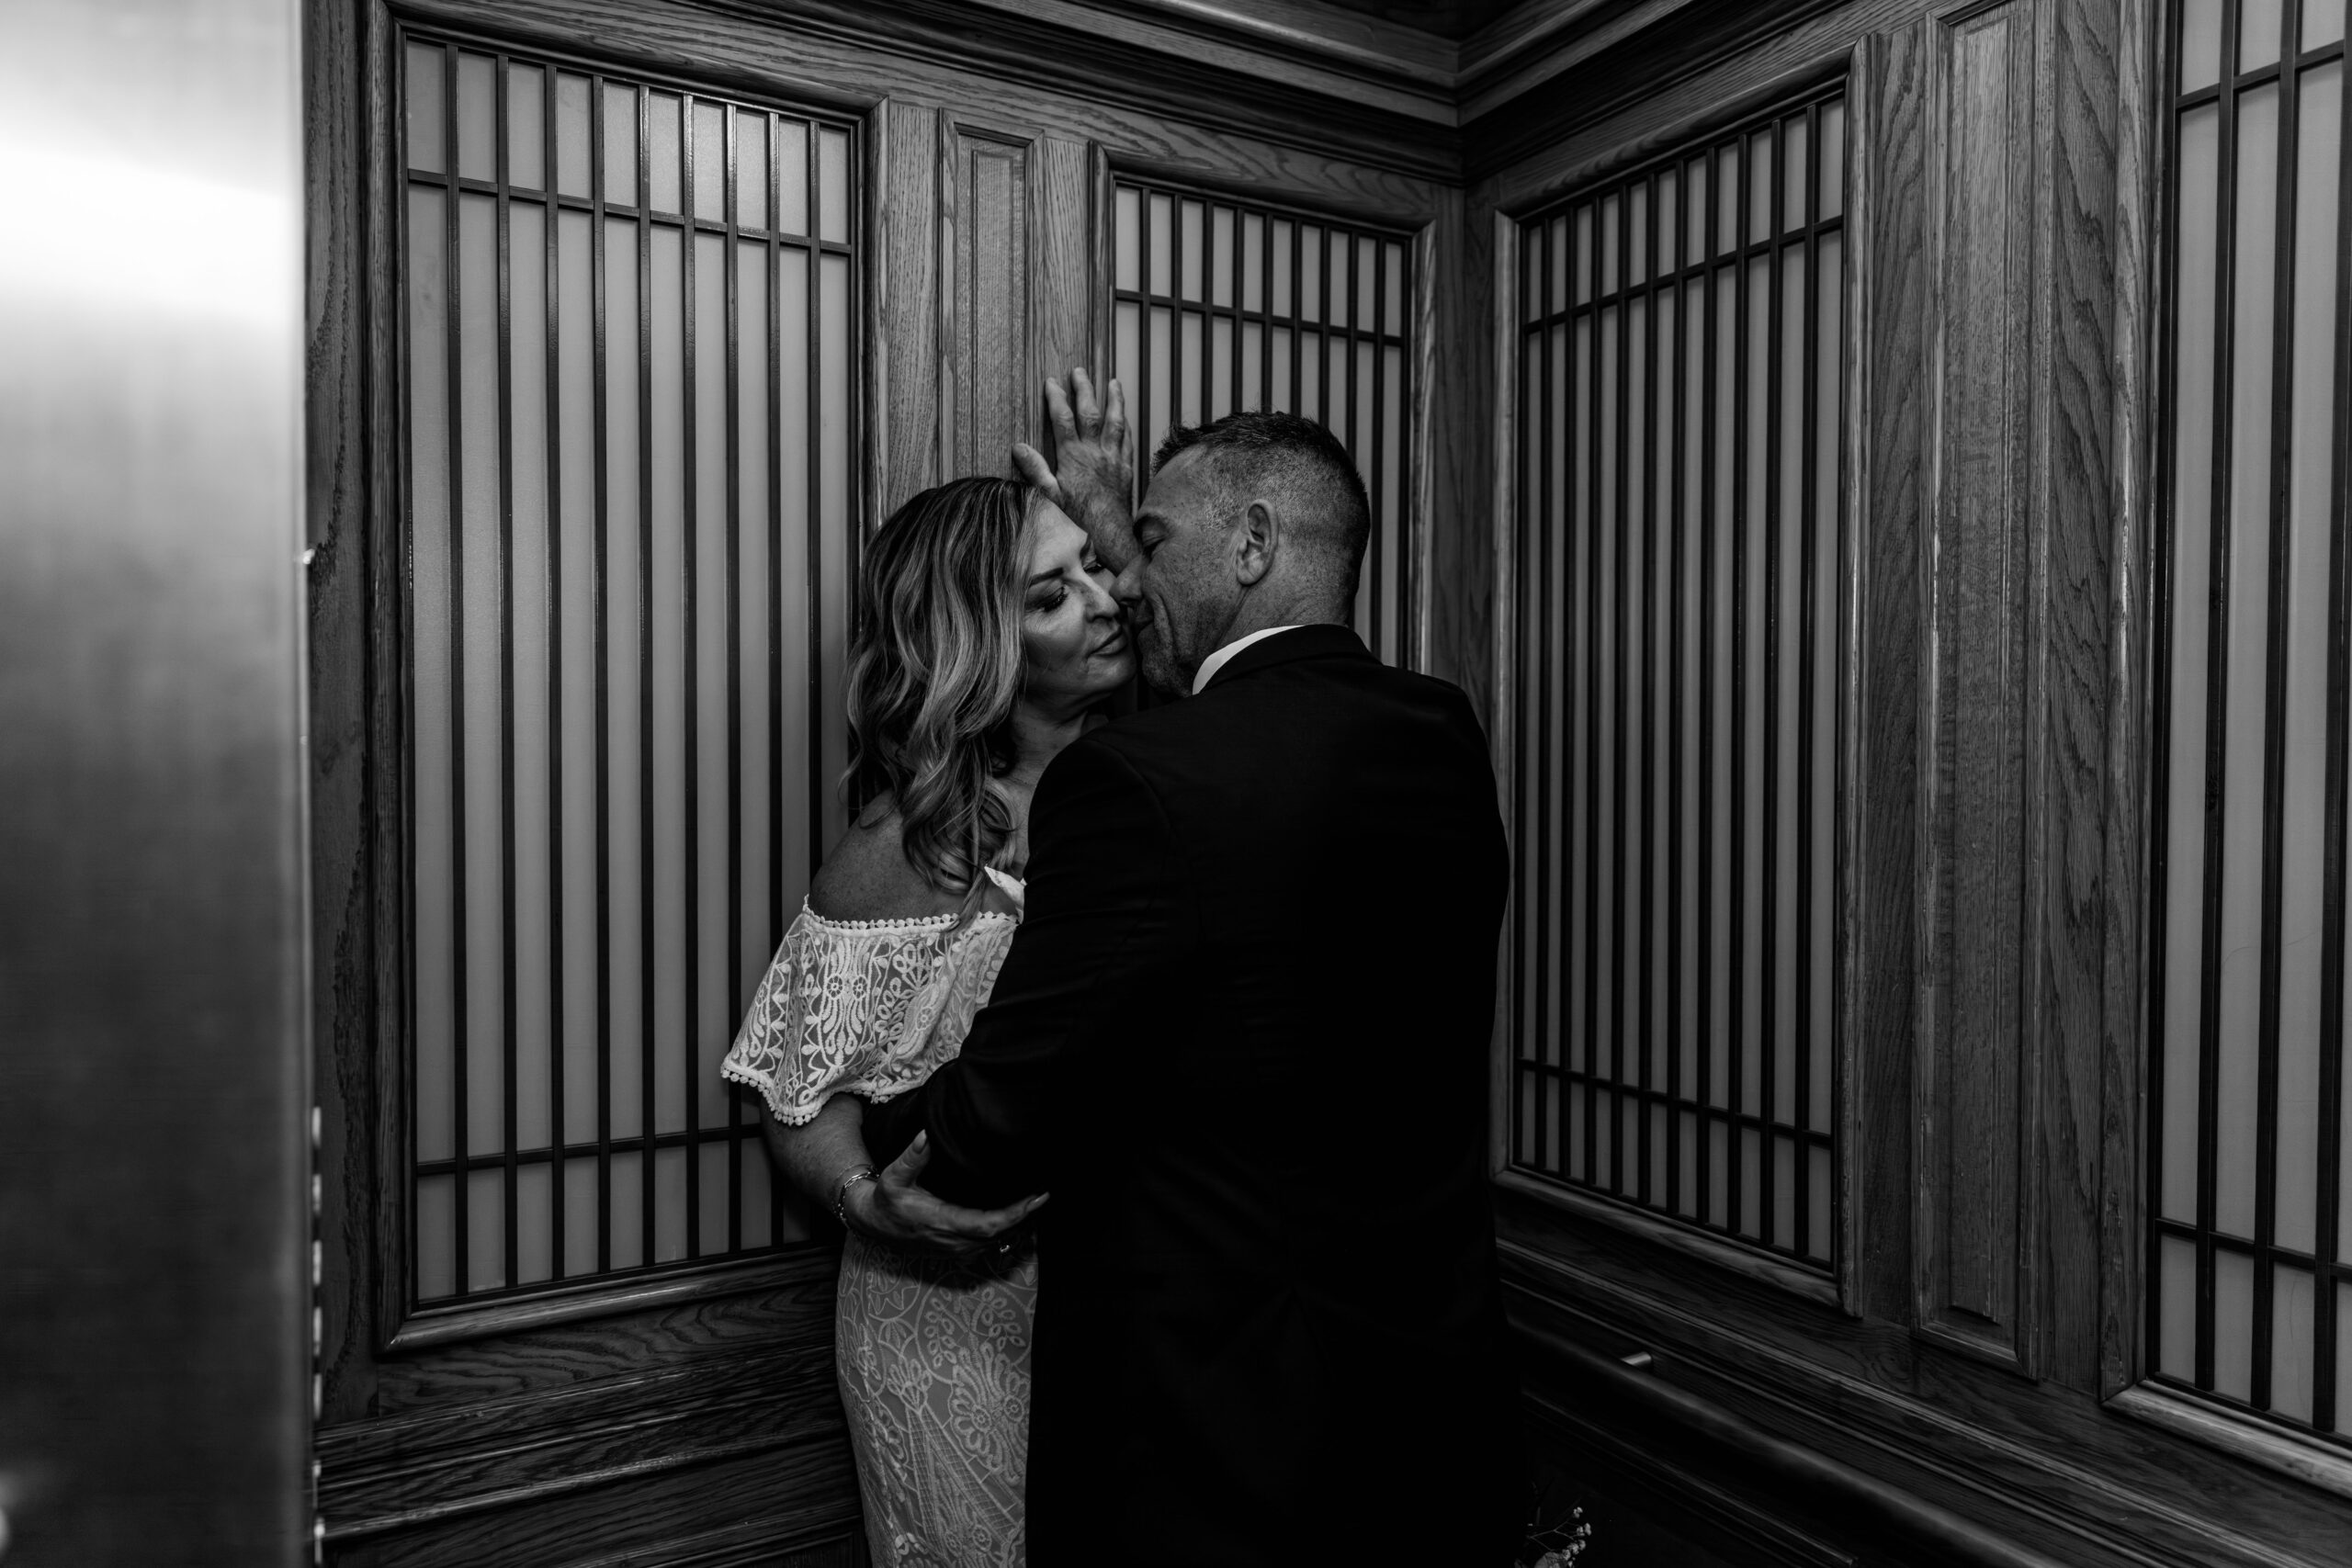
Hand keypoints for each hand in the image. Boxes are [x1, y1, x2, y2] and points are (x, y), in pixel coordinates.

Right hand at [843, 1130, 1046, 1258]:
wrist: (874, 1224)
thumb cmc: (887, 1199)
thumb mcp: (894, 1177)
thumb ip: (912, 1157)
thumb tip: (926, 1135)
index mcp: (942, 1222)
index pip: (988, 1224)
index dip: (1015, 1214)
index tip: (1035, 1198)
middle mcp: (952, 1241)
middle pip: (999, 1235)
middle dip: (1024, 1217)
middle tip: (1044, 1195)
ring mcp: (955, 1250)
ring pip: (996, 1243)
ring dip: (1017, 1225)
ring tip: (1036, 1202)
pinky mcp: (956, 1252)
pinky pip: (987, 1246)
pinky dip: (1006, 1233)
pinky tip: (1018, 1218)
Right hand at [1012, 368, 1139, 572]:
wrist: (1109, 531)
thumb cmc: (1077, 517)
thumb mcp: (1050, 496)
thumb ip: (1035, 470)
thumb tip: (1018, 447)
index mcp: (1073, 456)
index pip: (1063, 419)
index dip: (1056, 398)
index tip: (1051, 382)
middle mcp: (1095, 452)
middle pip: (1090, 413)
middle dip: (1084, 389)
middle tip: (1079, 370)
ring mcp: (1113, 458)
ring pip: (1115, 421)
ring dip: (1114, 400)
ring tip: (1114, 382)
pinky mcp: (1125, 467)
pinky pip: (1127, 440)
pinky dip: (1125, 425)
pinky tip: (1125, 417)